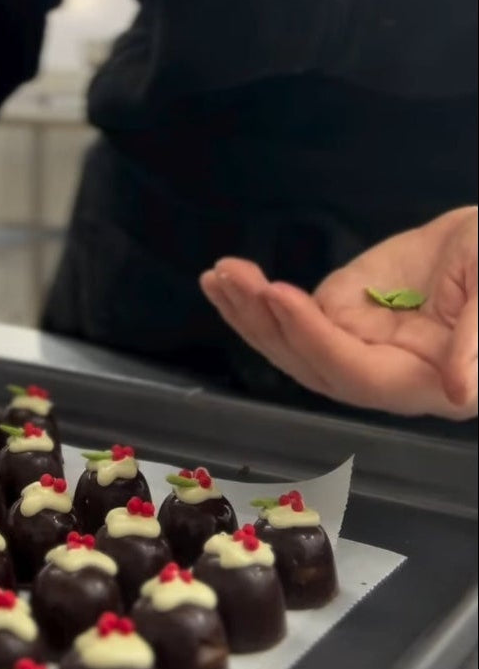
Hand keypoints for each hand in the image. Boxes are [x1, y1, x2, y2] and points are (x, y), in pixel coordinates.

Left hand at [200, 206, 476, 419]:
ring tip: (216, 276)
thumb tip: (462, 393)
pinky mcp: (335, 319)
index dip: (314, 337)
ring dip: (247, 312)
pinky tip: (226, 280)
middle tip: (230, 277)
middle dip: (265, 323)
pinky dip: (253, 302)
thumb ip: (478, 343)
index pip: (355, 371)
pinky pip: (288, 320)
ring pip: (289, 346)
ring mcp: (349, 346)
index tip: (279, 294)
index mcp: (421, 381)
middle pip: (308, 363)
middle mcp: (376, 375)